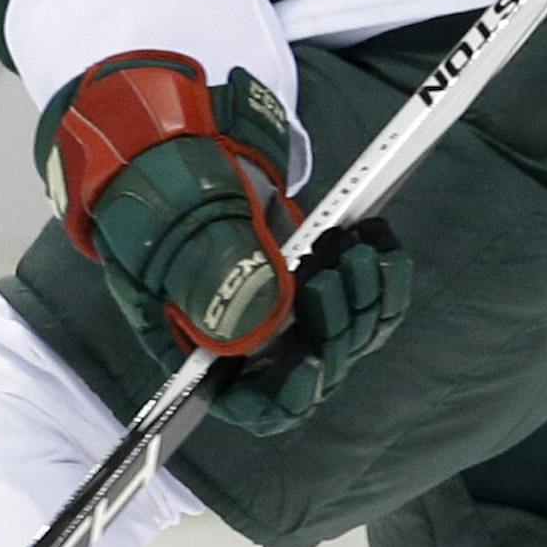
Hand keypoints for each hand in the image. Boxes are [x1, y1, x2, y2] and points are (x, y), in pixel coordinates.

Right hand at [38, 52, 412, 427]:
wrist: (184, 144)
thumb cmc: (162, 191)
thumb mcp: (171, 228)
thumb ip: (207, 274)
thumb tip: (256, 322)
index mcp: (197, 343)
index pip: (247, 402)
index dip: (285, 396)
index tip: (310, 362)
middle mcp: (249, 338)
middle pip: (310, 366)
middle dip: (333, 326)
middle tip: (330, 270)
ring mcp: (289, 307)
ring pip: (346, 333)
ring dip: (363, 297)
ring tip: (353, 246)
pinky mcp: (320, 275)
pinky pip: (370, 299)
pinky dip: (384, 275)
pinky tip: (376, 238)